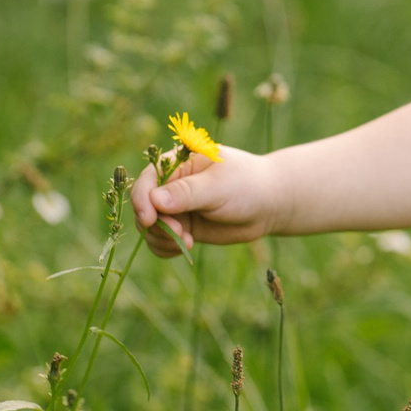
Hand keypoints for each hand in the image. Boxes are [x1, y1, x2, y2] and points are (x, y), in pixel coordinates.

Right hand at [129, 146, 281, 255]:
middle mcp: (171, 184)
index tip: (149, 219)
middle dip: (156, 224)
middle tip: (181, 234)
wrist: (268, 204)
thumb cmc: (247, 185)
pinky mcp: (182, 227)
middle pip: (144, 206)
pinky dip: (165, 248)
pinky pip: (160, 241)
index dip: (142, 199)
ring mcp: (175, 207)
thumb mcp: (218, 186)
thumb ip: (187, 192)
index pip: (148, 180)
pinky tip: (184, 247)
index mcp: (178, 163)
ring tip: (187, 242)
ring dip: (161, 238)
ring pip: (150, 227)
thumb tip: (154, 199)